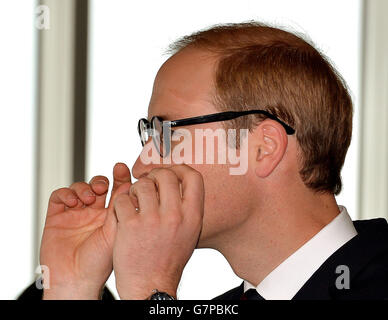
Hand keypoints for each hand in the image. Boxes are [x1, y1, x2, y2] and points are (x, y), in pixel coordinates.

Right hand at [40, 163, 130, 298]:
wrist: (75, 281)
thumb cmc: (100, 263)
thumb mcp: (116, 233)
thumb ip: (121, 210)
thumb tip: (131, 186)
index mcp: (111, 216)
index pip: (117, 190)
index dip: (119, 177)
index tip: (121, 168)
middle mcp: (94, 214)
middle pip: (98, 186)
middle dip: (100, 181)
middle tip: (103, 186)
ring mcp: (75, 215)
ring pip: (79, 188)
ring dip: (84, 187)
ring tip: (89, 199)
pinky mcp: (56, 218)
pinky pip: (59, 196)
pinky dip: (66, 193)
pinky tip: (73, 201)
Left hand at [113, 164, 203, 299]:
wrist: (151, 285)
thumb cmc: (168, 259)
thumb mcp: (189, 232)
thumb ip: (187, 207)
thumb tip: (179, 183)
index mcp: (193, 216)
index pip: (193, 177)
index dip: (180, 169)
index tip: (171, 171)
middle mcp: (175, 216)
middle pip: (166, 175)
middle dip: (154, 175)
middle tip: (148, 182)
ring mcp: (152, 220)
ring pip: (142, 184)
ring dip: (136, 188)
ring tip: (135, 200)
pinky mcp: (130, 225)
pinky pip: (123, 199)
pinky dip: (121, 202)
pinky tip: (125, 213)